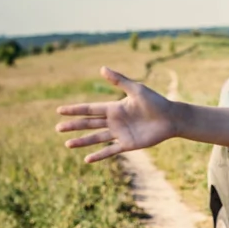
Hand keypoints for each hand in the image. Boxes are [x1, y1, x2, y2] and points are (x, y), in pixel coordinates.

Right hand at [55, 66, 175, 162]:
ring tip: (67, 144)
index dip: (75, 110)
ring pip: (96, 138)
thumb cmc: (156, 102)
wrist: (171, 118)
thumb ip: (119, 81)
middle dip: (74, 126)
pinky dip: (99, 155)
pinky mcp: (128, 144)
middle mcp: (115, 121)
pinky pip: (110, 150)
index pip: (90, 109)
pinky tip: (87, 159)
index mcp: (114, 107)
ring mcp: (120, 133)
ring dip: (82, 141)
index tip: (59, 111)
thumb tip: (102, 68)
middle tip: (58, 128)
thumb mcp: (136, 89)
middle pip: (89, 124)